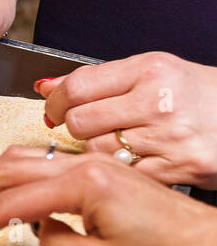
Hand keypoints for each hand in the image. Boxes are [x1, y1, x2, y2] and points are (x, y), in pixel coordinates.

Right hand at [0, 146, 216, 245]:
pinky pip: (43, 164)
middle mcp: (85, 164)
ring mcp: (92, 163)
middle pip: (5, 169)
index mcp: (83, 185)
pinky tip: (4, 193)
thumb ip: (54, 242)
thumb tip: (36, 229)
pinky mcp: (99, 170)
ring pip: (22, 159)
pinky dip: (12, 176)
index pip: (8, 204)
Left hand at [37, 52, 216, 189]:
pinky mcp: (179, 168)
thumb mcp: (153, 72)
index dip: (56, 102)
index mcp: (151, 70)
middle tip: (89, 128)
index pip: (77, 87)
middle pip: (81, 122)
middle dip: (76, 128)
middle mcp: (160, 101)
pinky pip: (124, 174)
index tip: (54, 109)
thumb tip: (45, 87)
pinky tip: (135, 160)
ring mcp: (170, 137)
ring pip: (98, 151)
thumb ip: (99, 80)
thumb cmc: (200, 94)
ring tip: (120, 142)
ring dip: (99, 151)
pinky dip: (121, 172)